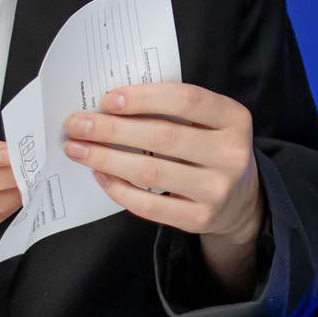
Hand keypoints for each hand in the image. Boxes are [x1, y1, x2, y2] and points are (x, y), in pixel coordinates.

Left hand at [66, 83, 262, 293]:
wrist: (240, 199)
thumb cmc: (211, 148)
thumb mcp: (210, 122)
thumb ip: (174, 110)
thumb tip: (111, 106)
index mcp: (235, 118)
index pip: (187, 100)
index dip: (144, 98)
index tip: (107, 100)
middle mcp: (232, 154)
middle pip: (163, 137)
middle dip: (112, 130)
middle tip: (77, 125)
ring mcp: (217, 190)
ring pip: (150, 172)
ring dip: (106, 159)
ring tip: (78, 149)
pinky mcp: (199, 218)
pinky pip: (149, 205)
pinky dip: (118, 189)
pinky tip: (100, 175)